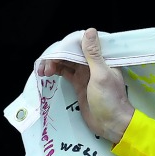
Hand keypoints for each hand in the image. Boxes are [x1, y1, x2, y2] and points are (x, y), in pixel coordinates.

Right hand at [37, 28, 134, 143]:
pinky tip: (46, 74)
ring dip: (53, 64)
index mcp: (102, 60)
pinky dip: (55, 71)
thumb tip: (89, 31)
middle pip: (71, 53)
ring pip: (66, 63)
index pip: (82, 44)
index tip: (55, 50)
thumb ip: (93, 54)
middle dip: (56, 56)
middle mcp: (93, 65)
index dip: (67, 44)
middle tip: (45, 66)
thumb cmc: (109, 100)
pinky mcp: (79, 85)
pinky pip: (65, 73)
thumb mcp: (101, 75)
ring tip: (43, 71)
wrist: (111, 124)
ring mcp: (85, 75)